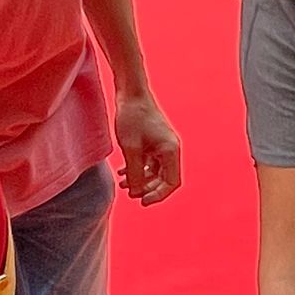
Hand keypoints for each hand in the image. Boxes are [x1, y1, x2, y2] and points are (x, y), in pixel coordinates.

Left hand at [114, 90, 181, 204]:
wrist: (131, 92)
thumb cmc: (132, 116)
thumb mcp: (131, 148)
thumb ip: (135, 173)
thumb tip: (136, 193)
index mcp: (170, 150)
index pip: (171, 182)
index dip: (158, 195)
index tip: (142, 202)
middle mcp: (170, 149)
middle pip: (164, 179)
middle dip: (148, 189)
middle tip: (130, 194)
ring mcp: (162, 145)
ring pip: (155, 172)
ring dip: (141, 180)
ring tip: (123, 184)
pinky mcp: (153, 141)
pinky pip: (149, 162)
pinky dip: (138, 169)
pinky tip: (123, 173)